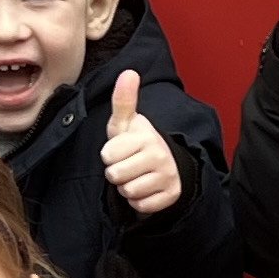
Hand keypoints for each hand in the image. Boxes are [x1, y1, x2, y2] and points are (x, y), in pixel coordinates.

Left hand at [99, 69, 181, 214]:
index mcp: (146, 136)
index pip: (107, 156)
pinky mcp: (171, 196)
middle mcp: (159, 155)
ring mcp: (167, 176)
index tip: (121, 150)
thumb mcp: (127, 123)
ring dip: (127, 187)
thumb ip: (123, 100)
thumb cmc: (137, 143)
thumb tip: (129, 71)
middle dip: (116, 173)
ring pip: (128, 192)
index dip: (109, 155)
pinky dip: (139, 201)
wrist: (168, 164)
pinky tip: (146, 188)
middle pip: (115, 176)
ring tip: (136, 176)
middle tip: (128, 165)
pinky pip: (140, 205)